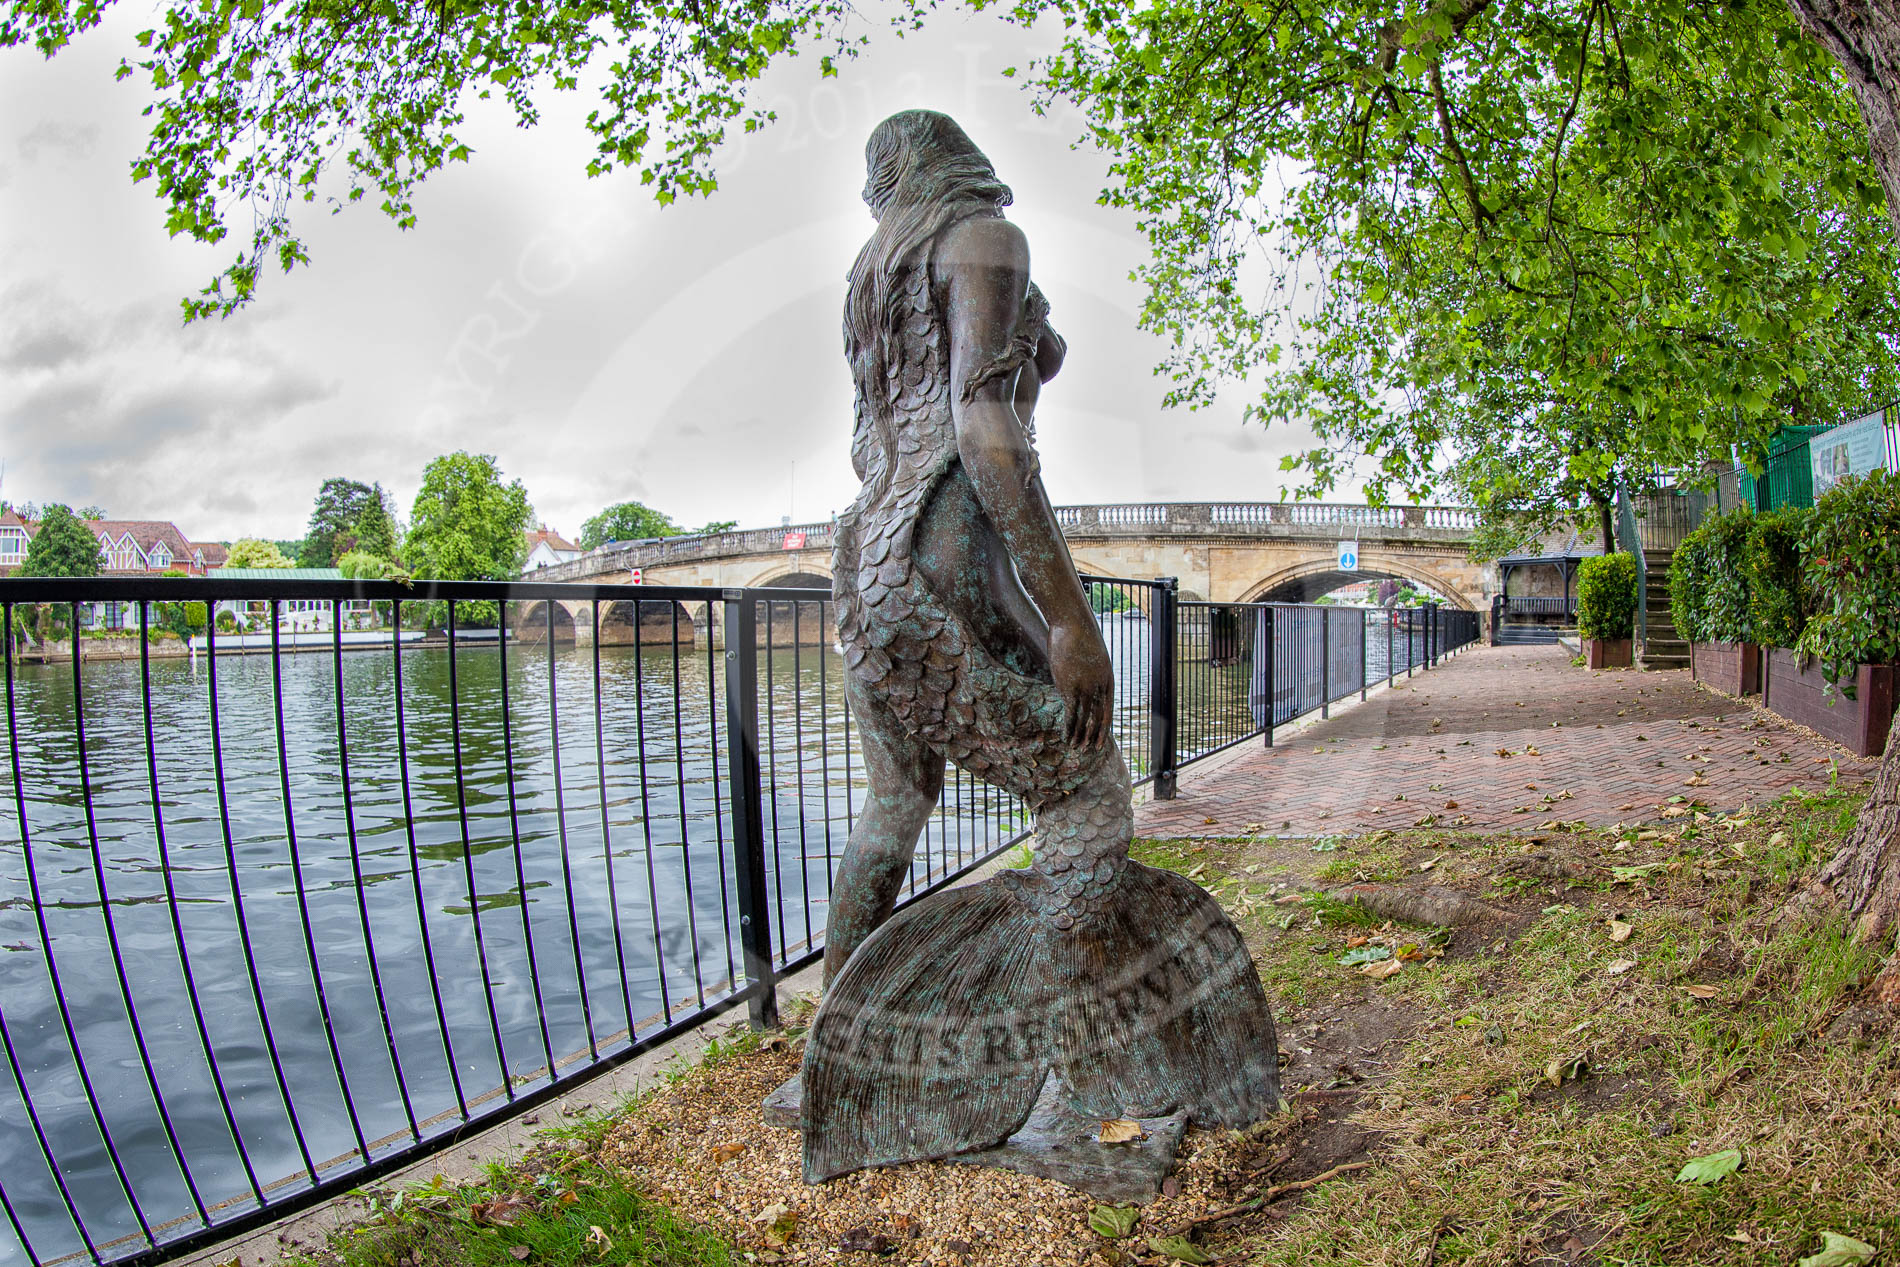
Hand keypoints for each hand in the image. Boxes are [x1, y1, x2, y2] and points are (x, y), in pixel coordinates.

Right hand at [1048, 617, 1112, 749]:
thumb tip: (1083, 680)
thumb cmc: (1080, 635)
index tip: (1102, 740)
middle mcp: (1099, 686)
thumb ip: (1090, 672)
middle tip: (1091, 750)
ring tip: (1077, 748)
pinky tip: (1067, 737)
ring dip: (1081, 736)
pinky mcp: (1069, 687)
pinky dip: (1070, 728)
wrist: (1073, 624)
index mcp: (1107, 679)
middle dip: (1095, 736)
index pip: (1108, 709)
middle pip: (1099, 717)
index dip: (1105, 727)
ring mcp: (1085, 687)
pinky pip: (1071, 713)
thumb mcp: (1091, 656)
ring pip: (1085, 719)